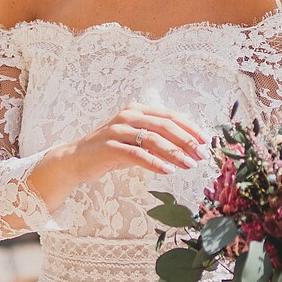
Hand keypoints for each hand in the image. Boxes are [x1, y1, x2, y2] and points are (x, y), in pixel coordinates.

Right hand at [79, 103, 206, 181]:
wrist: (76, 160)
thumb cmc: (111, 151)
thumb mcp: (136, 141)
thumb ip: (157, 139)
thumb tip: (189, 146)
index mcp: (137, 110)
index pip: (169, 115)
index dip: (190, 127)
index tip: (206, 141)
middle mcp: (128, 115)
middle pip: (164, 125)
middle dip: (186, 140)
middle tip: (201, 154)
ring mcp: (117, 130)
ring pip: (152, 139)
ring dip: (174, 153)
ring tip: (189, 165)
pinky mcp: (109, 147)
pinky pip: (136, 154)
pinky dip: (154, 163)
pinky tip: (168, 171)